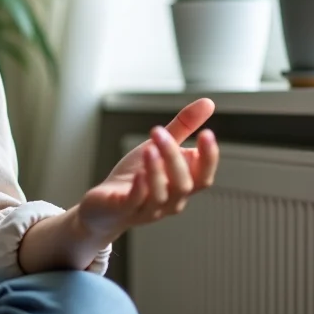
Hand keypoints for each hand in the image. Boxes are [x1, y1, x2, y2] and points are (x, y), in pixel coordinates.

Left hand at [75, 98, 219, 242]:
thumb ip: (182, 128)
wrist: (104, 206)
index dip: (209, 158)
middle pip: (183, 184)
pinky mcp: (124, 210)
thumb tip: (208, 103)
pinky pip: (136, 203)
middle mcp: (170, 201)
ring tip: (149, 148)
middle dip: (173, 157)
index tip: (206, 133)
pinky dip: (140, 189)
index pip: (203, 176)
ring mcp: (148, 209)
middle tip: (158, 131)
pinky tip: (139, 174)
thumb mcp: (157, 148)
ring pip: (161, 195)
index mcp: (182, 186)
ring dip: (157, 171)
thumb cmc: (135, 178)